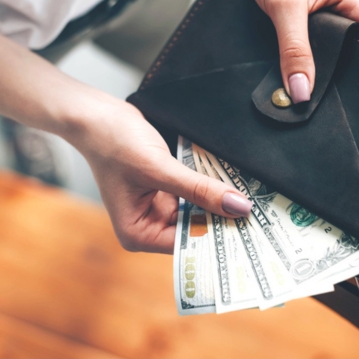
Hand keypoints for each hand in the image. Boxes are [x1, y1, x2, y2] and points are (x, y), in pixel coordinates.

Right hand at [71, 99, 251, 253]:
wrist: (98, 115)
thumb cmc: (114, 143)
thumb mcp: (159, 169)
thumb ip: (199, 189)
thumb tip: (239, 207)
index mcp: (138, 233)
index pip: (187, 243)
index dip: (218, 236)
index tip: (252, 233)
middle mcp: (147, 225)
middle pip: (195, 228)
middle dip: (222, 219)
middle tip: (260, 217)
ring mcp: (157, 207)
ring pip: (198, 210)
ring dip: (219, 202)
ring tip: (253, 199)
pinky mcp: (165, 189)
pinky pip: (195, 193)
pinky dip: (210, 187)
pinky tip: (233, 184)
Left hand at [241, 0, 358, 102]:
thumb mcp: (285, 6)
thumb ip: (293, 48)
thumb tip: (302, 89)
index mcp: (358, 5)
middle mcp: (348, 17)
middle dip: (354, 83)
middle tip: (339, 107)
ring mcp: (329, 27)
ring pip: (336, 62)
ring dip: (325, 80)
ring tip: (314, 100)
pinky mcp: (309, 34)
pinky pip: (313, 59)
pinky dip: (306, 72)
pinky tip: (297, 85)